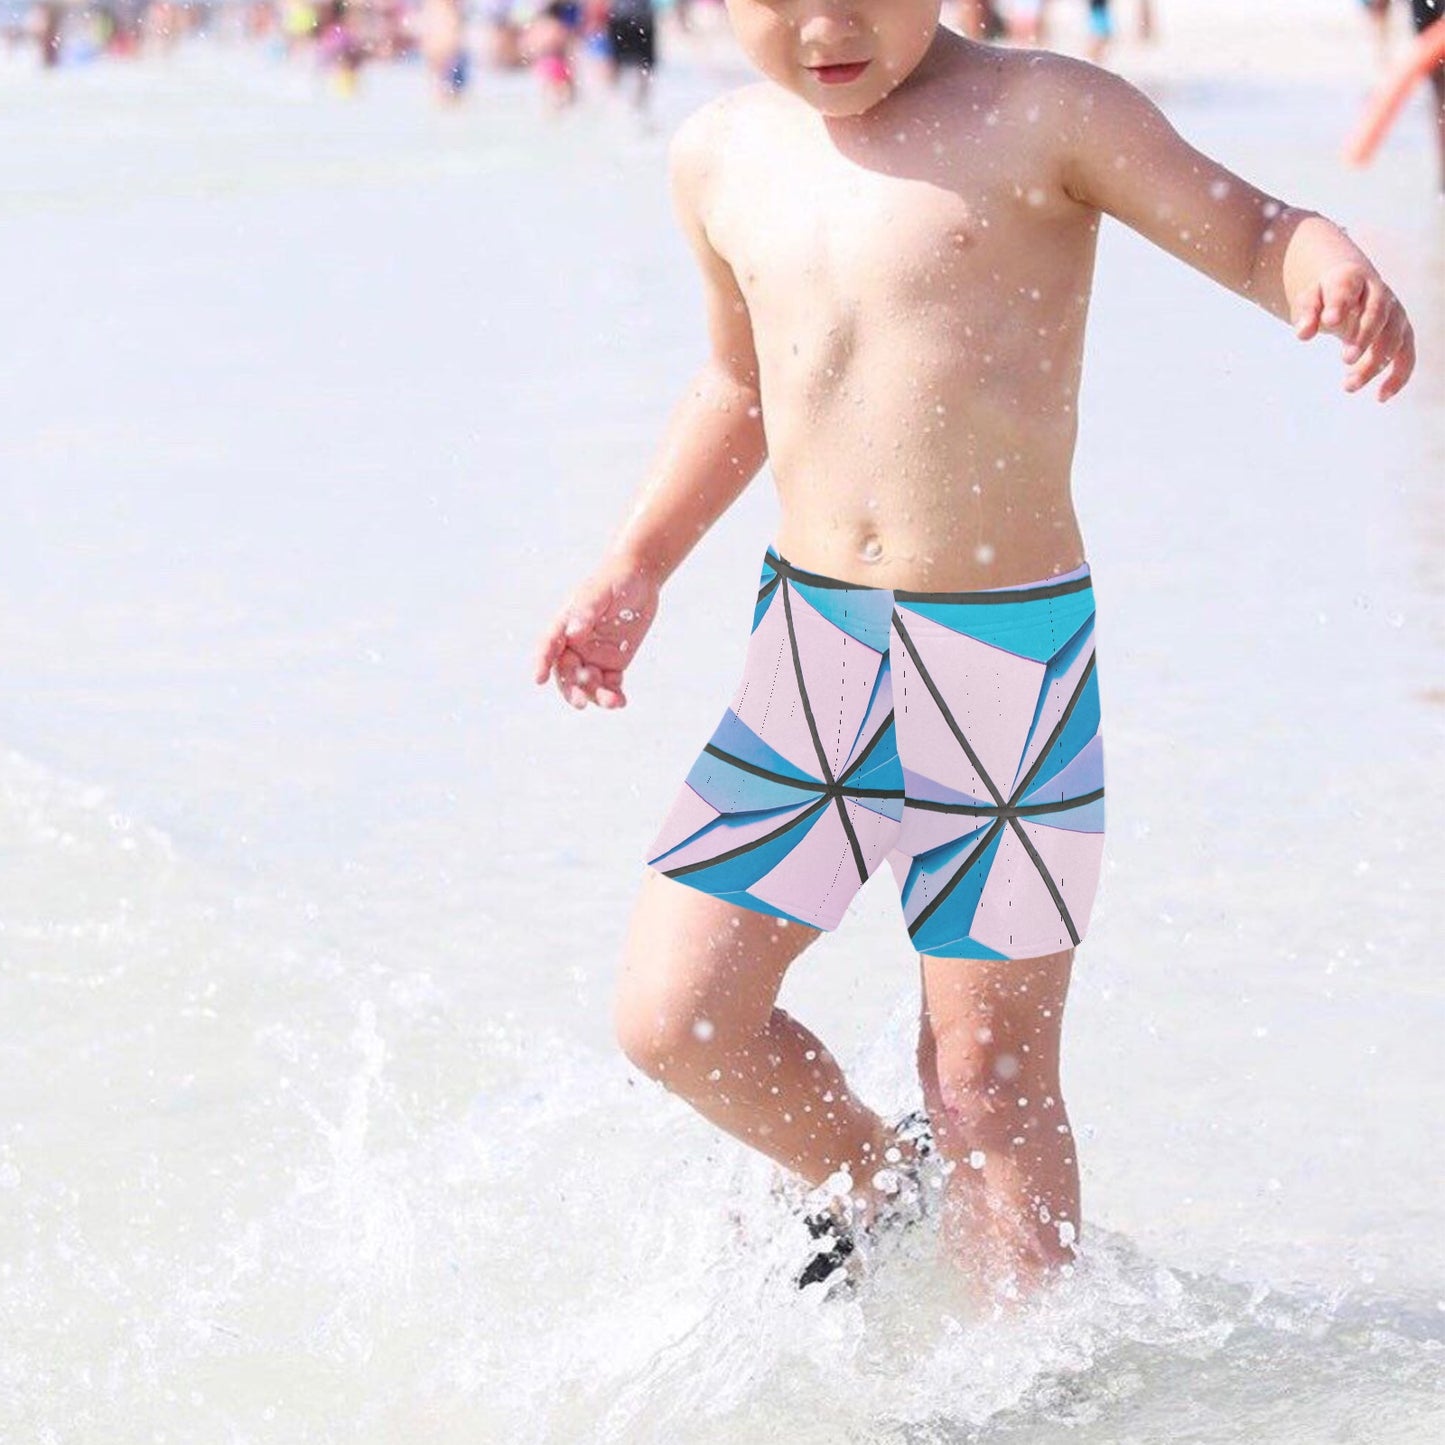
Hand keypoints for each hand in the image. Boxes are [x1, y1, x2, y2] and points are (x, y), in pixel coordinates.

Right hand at [533, 557, 658, 710]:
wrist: (639, 579)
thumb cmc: (614, 579)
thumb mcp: (600, 591)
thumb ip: (586, 611)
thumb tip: (573, 632)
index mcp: (564, 625)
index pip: (548, 646)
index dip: (541, 662)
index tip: (538, 679)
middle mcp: (575, 644)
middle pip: (566, 673)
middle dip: (571, 689)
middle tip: (580, 703)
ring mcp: (593, 656)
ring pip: (588, 684)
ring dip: (596, 696)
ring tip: (612, 702)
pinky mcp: (613, 663)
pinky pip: (609, 685)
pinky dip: (614, 696)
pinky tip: (620, 702)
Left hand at [1292, 261, 1414, 401]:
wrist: (1350, 287)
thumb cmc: (1324, 297)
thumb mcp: (1309, 300)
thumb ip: (1306, 313)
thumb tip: (1303, 334)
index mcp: (1352, 280)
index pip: (1347, 289)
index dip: (1340, 304)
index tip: (1329, 321)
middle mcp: (1379, 294)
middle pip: (1377, 314)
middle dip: (1364, 337)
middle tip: (1345, 360)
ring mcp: (1394, 313)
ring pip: (1393, 337)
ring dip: (1374, 363)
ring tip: (1347, 386)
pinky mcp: (1401, 333)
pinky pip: (1406, 355)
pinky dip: (1398, 376)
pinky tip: (1381, 396)